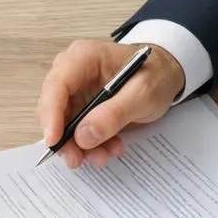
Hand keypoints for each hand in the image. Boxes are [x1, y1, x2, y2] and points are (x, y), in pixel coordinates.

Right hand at [37, 39, 184, 169]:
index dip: (51, 114)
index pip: (57, 85)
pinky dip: (91, 144)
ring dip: (81, 145)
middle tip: (77, 160)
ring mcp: (76, 91)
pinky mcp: (83, 107)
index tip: (54, 140)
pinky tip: (112, 147)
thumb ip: (114, 113)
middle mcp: (73, 72)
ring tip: (105, 155)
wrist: (167, 75)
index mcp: (84, 58)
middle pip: (54, 108)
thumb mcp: (143, 93)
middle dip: (65, 138)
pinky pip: (77, 130)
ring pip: (63, 124)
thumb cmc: (156, 75)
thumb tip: (83, 136)